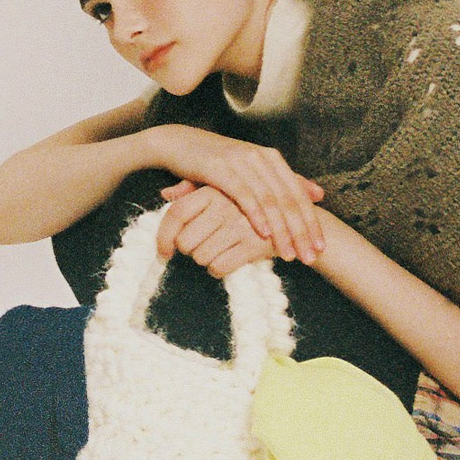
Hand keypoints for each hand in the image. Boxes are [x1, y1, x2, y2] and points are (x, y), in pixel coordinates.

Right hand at [153, 126, 326, 263]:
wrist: (179, 143)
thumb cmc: (218, 162)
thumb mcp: (253, 169)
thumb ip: (285, 181)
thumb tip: (319, 194)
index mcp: (272, 159)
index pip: (299, 194)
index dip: (311, 222)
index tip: (320, 247)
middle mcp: (261, 158)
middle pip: (289, 200)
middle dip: (301, 232)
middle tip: (310, 257)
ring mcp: (243, 162)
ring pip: (270, 201)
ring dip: (282, 230)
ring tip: (288, 253)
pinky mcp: (222, 169)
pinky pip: (244, 196)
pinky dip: (256, 216)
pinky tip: (264, 235)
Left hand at [155, 183, 297, 278]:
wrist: (296, 219)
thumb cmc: (249, 206)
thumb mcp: (222, 190)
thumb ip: (192, 189)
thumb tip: (165, 192)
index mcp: (213, 189)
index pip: (176, 213)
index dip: (164, 236)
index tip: (163, 252)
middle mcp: (224, 205)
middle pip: (185, 241)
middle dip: (191, 251)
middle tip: (201, 248)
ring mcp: (239, 224)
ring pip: (201, 257)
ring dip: (206, 261)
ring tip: (220, 251)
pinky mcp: (252, 244)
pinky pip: (219, 267)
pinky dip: (219, 270)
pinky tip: (228, 261)